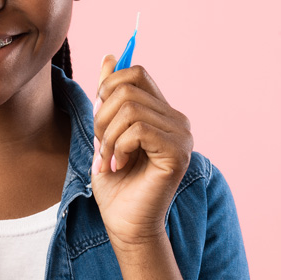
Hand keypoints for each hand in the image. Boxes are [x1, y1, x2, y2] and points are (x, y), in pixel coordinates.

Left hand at [91, 55, 192, 249]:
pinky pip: (138, 129)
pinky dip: (118, 147)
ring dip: (107, 135)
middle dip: (101, 116)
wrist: (124, 223)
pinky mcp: (178, 153)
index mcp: (162, 112)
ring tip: (109, 159)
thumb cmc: (115, 182)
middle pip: (127, 87)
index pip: (135, 73)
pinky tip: (119, 166)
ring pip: (130, 107)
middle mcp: (177, 120)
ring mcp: (181, 135)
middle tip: (101, 146)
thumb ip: (109, 96)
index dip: (108, 88)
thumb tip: (110, 57)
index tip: (99, 118)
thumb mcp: (104, 130)